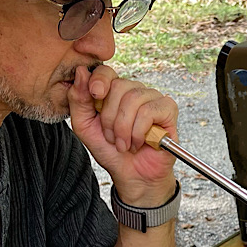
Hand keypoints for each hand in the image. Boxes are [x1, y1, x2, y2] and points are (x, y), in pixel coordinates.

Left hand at [67, 64, 178, 204]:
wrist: (132, 175)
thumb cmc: (110, 151)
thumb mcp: (85, 126)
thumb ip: (78, 100)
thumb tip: (80, 71)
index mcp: (114, 91)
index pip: (106, 72)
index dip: (99, 80)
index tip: (95, 96)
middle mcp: (134, 91)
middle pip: (119, 86)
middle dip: (110, 118)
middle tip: (112, 138)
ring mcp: (153, 98)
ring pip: (134, 99)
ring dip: (124, 128)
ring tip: (124, 144)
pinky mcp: (168, 109)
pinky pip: (149, 111)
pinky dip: (139, 131)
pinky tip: (139, 142)